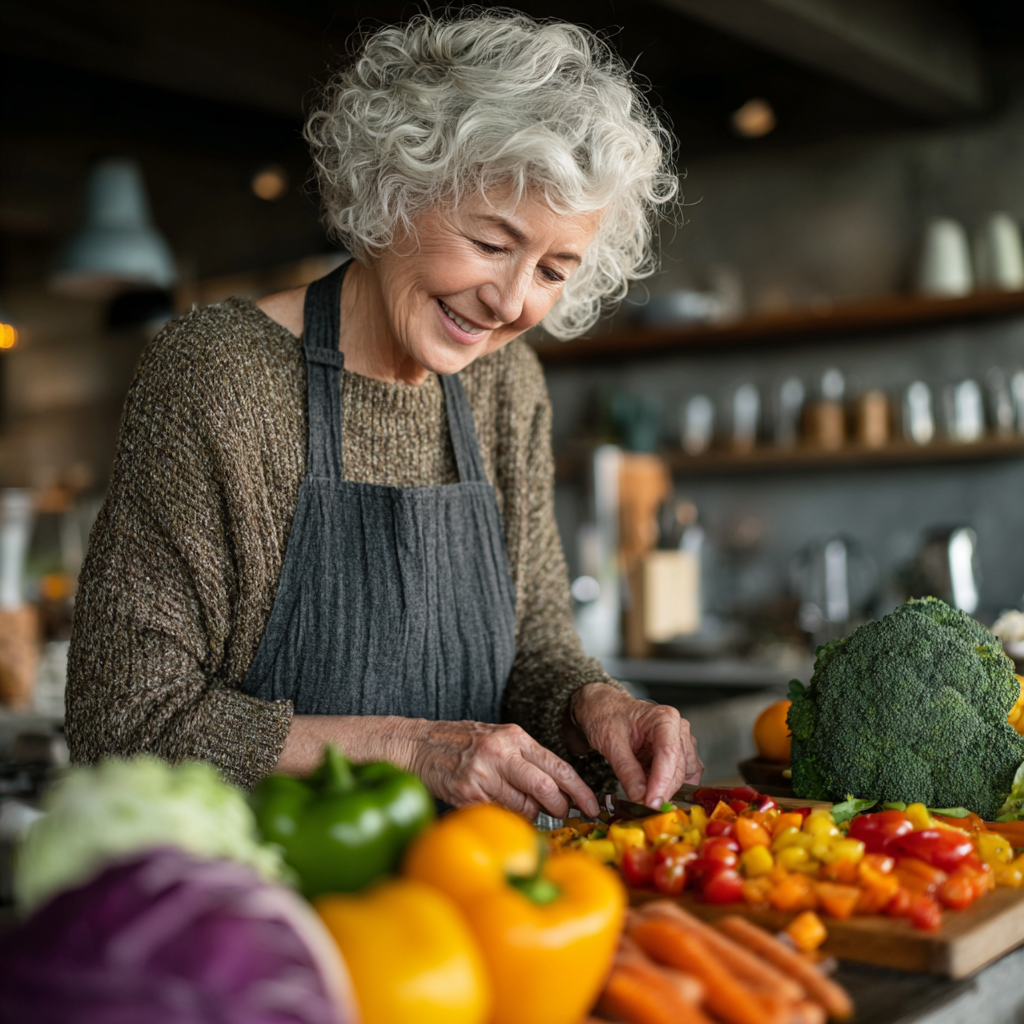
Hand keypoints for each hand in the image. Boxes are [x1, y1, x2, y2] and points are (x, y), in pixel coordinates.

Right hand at [404, 719, 600, 819]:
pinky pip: (500, 814)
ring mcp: (483, 773)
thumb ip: (526, 758)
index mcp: (514, 736)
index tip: (593, 805)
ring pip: (524, 807)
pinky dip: (507, 818)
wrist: (418, 744)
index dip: (580, 789)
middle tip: (560, 814)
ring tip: (523, 808)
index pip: (559, 766)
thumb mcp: (498, 738)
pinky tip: (498, 807)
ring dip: (531, 816)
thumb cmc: (462, 743)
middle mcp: (501, 752)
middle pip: (546, 789)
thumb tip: (557, 789)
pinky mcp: (468, 793)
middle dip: (560, 808)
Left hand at [569, 683, 702, 809]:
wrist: (605, 709)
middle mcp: (679, 729)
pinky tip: (649, 788)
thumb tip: (639, 796)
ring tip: (643, 794)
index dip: (662, 781)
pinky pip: (681, 777)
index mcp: (665, 718)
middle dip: (662, 790)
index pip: (669, 753)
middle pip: (679, 768)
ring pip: (684, 776)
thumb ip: (626, 769)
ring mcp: (681, 743)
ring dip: (666, 790)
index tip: (651, 803)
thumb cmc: (607, 716)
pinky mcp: (679, 755)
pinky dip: (666, 787)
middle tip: (642, 806)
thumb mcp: (610, 741)